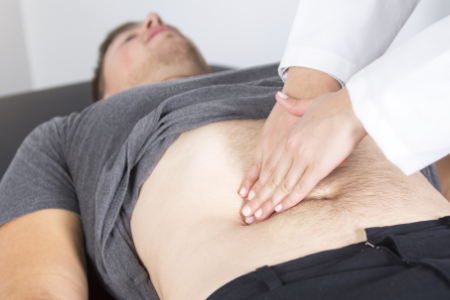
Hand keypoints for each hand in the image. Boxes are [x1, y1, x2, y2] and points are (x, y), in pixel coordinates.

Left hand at [241, 88, 366, 222]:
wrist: (352, 106)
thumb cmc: (334, 104)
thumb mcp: (307, 103)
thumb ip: (291, 104)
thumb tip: (278, 97)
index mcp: (288, 138)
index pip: (268, 165)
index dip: (258, 183)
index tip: (250, 195)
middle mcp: (291, 149)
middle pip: (271, 178)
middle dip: (259, 198)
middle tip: (248, 213)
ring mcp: (304, 158)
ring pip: (282, 185)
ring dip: (270, 203)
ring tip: (258, 217)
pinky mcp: (319, 165)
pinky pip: (302, 187)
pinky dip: (290, 199)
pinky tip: (280, 209)